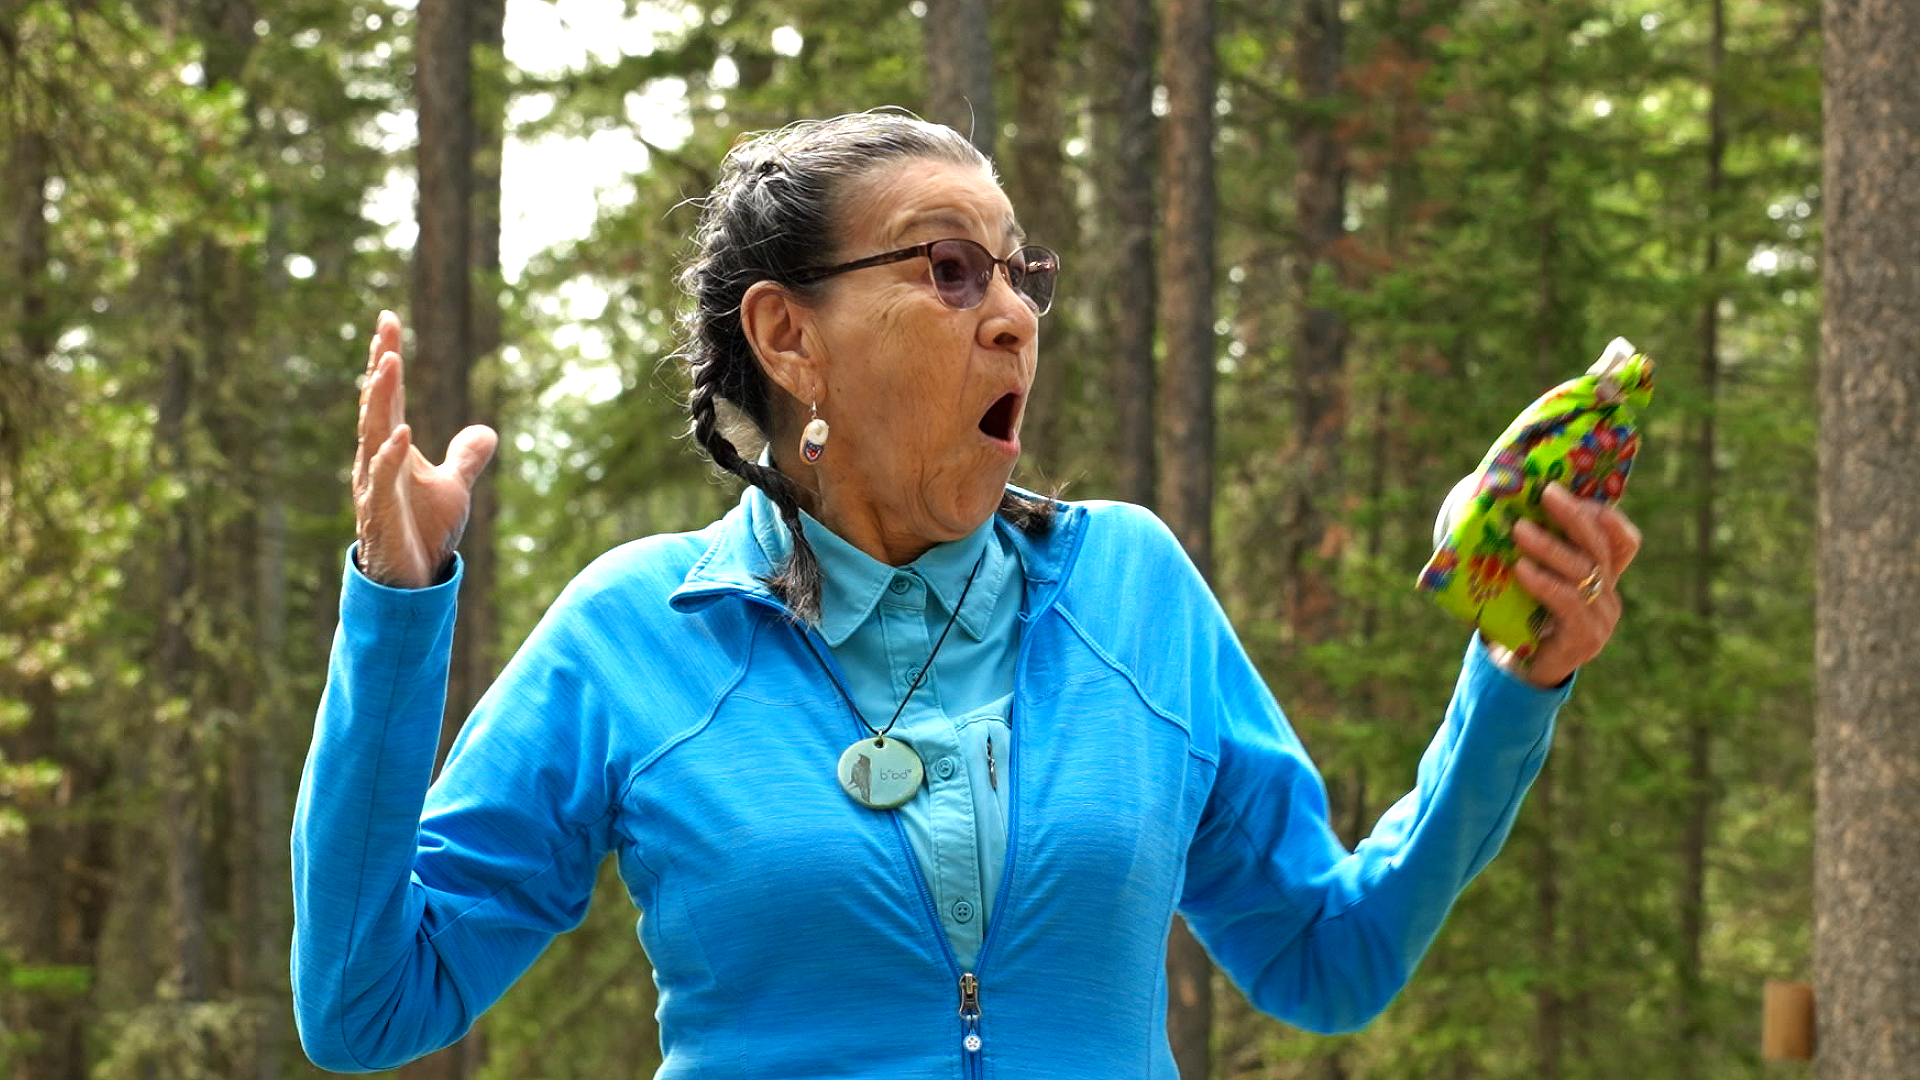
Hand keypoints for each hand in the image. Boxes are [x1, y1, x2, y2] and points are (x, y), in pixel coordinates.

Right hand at [352, 311, 497, 588]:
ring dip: (381, 398)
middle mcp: (376, 460)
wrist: (411, 582)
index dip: (386, 358)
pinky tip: (403, 432)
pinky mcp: (380, 513)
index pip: (388, 395)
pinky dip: (392, 455)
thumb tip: (487, 431)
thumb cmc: (423, 531)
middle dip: (381, 366)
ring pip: (374, 433)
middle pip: (377, 404)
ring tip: (389, 363)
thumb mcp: (454, 488)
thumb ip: (465, 457)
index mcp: (391, 448)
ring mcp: (375, 485)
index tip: (388, 319)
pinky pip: (383, 479)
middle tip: (384, 329)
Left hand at [1500, 482, 1642, 687]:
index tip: (1578, 493)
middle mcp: (1608, 596)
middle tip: (1546, 493)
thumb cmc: (1522, 616)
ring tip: (1519, 529)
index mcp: (1602, 578)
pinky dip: (1543, 582)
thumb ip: (1535, 549)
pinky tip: (1521, 569)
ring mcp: (1601, 619)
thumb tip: (1507, 502)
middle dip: (1574, 516)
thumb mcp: (1532, 578)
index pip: (1623, 543)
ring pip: (1583, 572)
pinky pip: (1567, 602)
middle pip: (1600, 548)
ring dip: (1550, 547)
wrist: (1517, 670)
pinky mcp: (1585, 638)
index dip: (1608, 517)